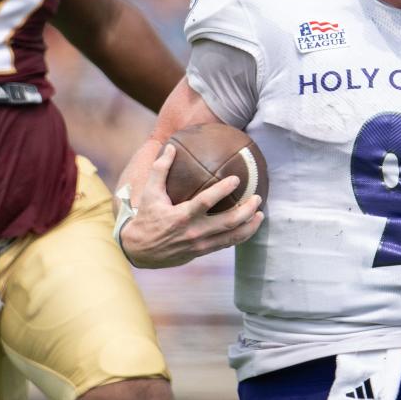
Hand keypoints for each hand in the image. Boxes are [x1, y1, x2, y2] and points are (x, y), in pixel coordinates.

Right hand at [120, 144, 263, 268]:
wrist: (139, 250)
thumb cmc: (146, 218)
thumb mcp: (150, 193)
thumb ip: (160, 170)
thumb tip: (172, 147)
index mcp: (182, 216)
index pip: (206, 202)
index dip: (223, 190)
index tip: (237, 179)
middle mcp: (194, 232)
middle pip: (227, 222)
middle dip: (246, 210)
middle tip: (257, 197)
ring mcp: (200, 245)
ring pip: (231, 237)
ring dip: (249, 226)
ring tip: (261, 214)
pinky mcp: (202, 252)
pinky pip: (226, 244)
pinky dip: (241, 236)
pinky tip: (250, 226)